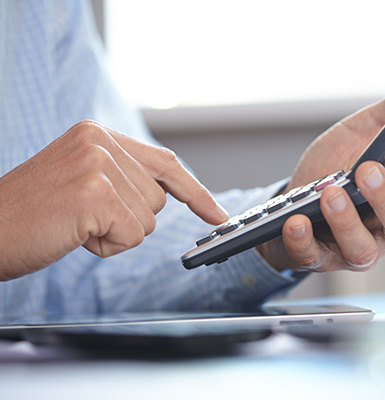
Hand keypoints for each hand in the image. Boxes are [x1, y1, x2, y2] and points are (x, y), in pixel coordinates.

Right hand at [0, 121, 228, 279]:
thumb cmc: (31, 214)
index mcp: (97, 134)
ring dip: (115, 232)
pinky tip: (75, 234)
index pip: (165, 162)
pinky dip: (107, 246)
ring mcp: (98, 165)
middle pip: (158, 197)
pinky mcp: (95, 193)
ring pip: (148, 219)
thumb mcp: (81, 181)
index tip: (215, 214)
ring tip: (74, 223)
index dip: (194, 191)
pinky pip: (133, 235)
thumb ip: (122, 176)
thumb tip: (165, 192)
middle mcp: (100, 141)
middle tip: (81, 216)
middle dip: (128, 219)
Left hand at [257, 67, 384, 271]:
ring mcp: (353, 247)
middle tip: (367, 169)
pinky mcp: (320, 258)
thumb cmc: (339, 164)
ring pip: (363, 250)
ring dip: (346, 222)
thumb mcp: (367, 130)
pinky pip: (315, 258)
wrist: (297, 193)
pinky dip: (304, 242)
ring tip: (330, 193)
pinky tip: (296, 221)